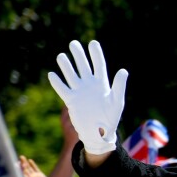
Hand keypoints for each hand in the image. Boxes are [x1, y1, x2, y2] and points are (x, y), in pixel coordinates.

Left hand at [19, 155, 54, 176]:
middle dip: (22, 164)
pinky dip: (33, 165)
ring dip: (25, 163)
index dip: (20, 169)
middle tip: (20, 158)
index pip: (22, 174)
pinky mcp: (40, 175)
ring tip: (22, 157)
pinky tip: (30, 160)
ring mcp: (35, 176)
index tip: (17, 164)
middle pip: (25, 169)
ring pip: (29, 168)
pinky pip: (35, 169)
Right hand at [48, 40, 127, 154]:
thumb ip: (119, 86)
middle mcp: (90, 85)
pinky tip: (52, 74)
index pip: (98, 65)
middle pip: (83, 66)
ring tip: (61, 56)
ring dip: (66, 66)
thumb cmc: (111, 118)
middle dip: (78, 55)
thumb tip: (123, 70)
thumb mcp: (117, 102)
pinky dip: (57, 82)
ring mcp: (80, 92)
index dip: (96, 54)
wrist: (100, 133)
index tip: (92, 43)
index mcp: (102, 84)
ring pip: (71, 75)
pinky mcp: (71, 101)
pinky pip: (63, 89)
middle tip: (73, 44)